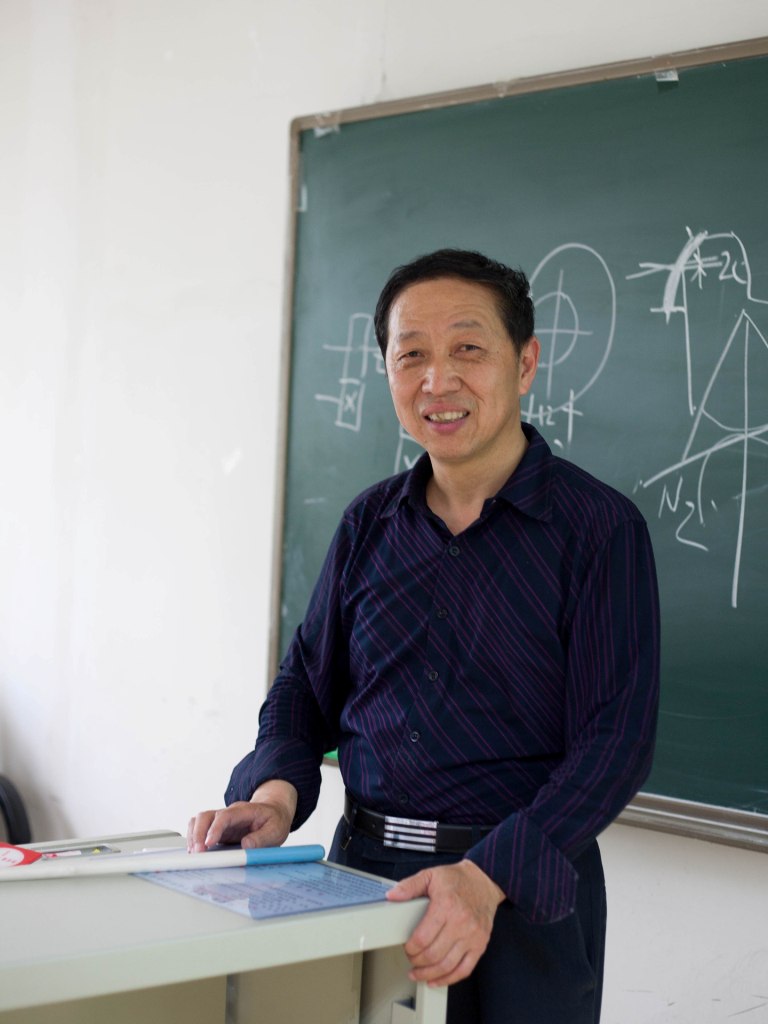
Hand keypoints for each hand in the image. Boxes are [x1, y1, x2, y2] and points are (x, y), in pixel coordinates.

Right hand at [187, 780, 297, 851]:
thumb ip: (262, 838)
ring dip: (193, 836)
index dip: (215, 829)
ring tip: (194, 854)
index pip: (225, 816)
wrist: (274, 811)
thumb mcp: (276, 830)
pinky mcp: (218, 829)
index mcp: (244, 811)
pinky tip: (196, 851)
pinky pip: (200, 829)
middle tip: (198, 853)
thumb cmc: (274, 820)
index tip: (208, 844)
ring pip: (199, 821)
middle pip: (206, 816)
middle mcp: (229, 814)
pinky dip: (194, 838)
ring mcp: (221, 821)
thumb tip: (246, 845)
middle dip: (198, 834)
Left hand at [386, 859, 504, 986]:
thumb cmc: (457, 879)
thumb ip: (410, 886)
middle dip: (417, 961)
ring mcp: (472, 935)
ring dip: (429, 974)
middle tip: (411, 959)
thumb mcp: (431, 875)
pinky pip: (464, 969)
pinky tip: (437, 979)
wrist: (483, 881)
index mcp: (446, 904)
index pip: (423, 937)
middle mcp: (460, 922)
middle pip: (433, 954)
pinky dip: (449, 979)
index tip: (407, 947)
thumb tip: (392, 896)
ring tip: (419, 973)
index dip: (411, 948)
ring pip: (447, 965)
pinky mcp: (480, 944)